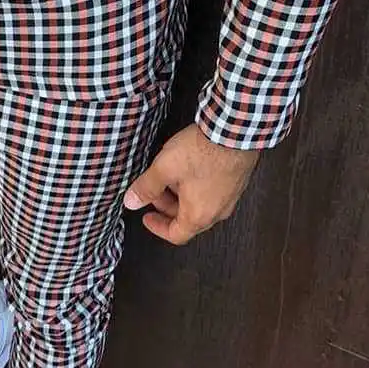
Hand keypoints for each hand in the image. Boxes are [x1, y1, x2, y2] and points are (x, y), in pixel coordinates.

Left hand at [124, 123, 259, 244]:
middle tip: (155, 189)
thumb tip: (131, 202)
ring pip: (201, 205)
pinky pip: (213, 193)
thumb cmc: (203, 152)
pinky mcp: (236, 182)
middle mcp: (217, 212)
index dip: (157, 227)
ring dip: (182, 195)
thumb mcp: (164, 168)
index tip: (147, 216)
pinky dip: (198, 187)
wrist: (235, 132)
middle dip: (167, 206)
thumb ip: (146, 187)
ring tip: (171, 174)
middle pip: (188, 220)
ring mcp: (230, 198)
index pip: (176, 235)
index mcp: (198, 216)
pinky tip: (190, 167)